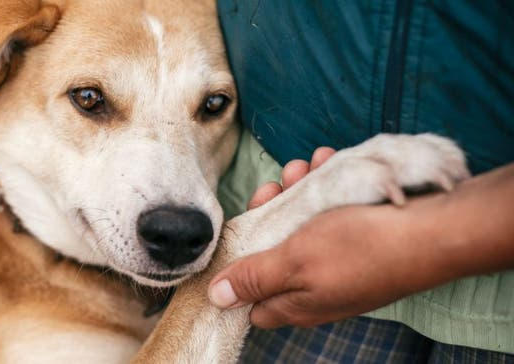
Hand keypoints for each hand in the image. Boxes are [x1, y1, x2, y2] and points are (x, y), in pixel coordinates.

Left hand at [209, 151, 513, 328]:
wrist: (434, 231)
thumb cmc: (361, 248)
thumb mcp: (294, 261)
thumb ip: (254, 278)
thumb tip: (218, 297)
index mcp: (296, 303)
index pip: (251, 298)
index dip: (239, 266)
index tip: (239, 230)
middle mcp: (316, 288)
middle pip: (274, 252)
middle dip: (269, 213)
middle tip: (275, 185)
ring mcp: (339, 265)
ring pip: (302, 226)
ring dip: (298, 192)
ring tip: (305, 165)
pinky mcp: (359, 241)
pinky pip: (332, 215)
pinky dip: (327, 189)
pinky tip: (329, 162)